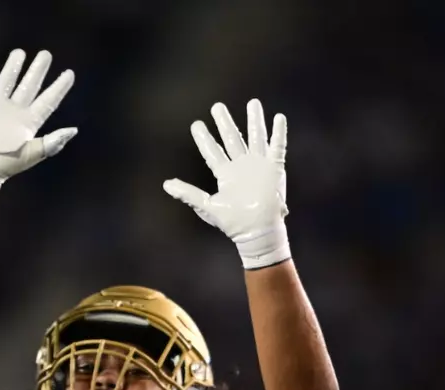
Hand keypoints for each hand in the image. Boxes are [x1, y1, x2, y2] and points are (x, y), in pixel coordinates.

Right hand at [0, 49, 76, 203]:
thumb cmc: (5, 165)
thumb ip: (52, 142)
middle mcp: (14, 111)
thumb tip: (73, 130)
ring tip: (19, 52)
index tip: (70, 73)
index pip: (48, 100)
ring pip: (7, 80)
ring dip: (13, 66)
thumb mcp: (32, 154)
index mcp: (29, 122)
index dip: (60, 87)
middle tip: (46, 54)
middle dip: (38, 69)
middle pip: (29, 85)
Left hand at [163, 100, 290, 269]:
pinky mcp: (274, 168)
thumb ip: (188, 194)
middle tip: (217, 106)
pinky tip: (278, 118)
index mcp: (226, 175)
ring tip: (253, 102)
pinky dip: (278, 133)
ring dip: (255, 120)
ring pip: (256, 137)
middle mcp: (241, 167)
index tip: (196, 124)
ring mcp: (258, 166)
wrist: (258, 231)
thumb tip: (166, 185)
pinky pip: (278, 146)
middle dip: (225, 122)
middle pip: (232, 139)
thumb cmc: (233, 222)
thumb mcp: (207, 206)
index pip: (213, 152)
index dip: (204, 138)